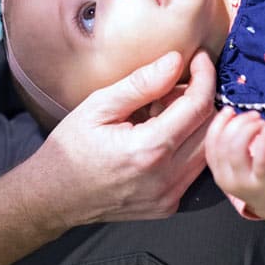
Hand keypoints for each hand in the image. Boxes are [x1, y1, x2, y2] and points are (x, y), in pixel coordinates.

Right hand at [36, 49, 216, 226]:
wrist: (53, 197)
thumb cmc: (70, 149)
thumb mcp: (98, 106)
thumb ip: (140, 84)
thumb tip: (175, 61)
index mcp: (148, 150)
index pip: (198, 107)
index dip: (205, 76)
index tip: (198, 58)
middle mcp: (165, 179)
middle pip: (211, 128)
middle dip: (202, 98)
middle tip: (174, 84)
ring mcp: (169, 197)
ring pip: (207, 150)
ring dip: (196, 123)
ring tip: (164, 109)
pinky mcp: (168, 206)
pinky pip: (194, 169)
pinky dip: (187, 145)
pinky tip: (161, 134)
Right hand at [205, 107, 264, 218]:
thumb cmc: (264, 182)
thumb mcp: (240, 169)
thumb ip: (231, 150)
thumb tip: (231, 118)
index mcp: (219, 174)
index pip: (210, 144)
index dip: (218, 124)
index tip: (230, 110)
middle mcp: (227, 179)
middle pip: (223, 143)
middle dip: (237, 123)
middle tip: (253, 115)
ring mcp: (245, 182)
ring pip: (236, 148)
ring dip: (248, 128)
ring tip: (261, 123)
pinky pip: (260, 156)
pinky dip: (264, 139)